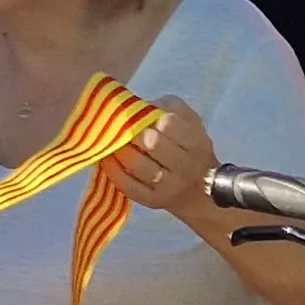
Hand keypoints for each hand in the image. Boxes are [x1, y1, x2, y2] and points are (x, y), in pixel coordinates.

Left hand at [110, 97, 217, 214]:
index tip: (144, 116)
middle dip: (134, 132)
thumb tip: (141, 103)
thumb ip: (169, 106)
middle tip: (122, 127)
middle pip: (153, 144)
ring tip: (111, 140)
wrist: (197, 190)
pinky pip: (128, 185)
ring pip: (138, 165)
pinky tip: (107, 158)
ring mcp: (168, 186)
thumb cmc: (187, 147)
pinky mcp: (151, 200)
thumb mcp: (189, 121)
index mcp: (196, 142)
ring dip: (120, 149)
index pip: (170, 125)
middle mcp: (185, 166)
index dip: (152, 117)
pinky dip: (113, 170)